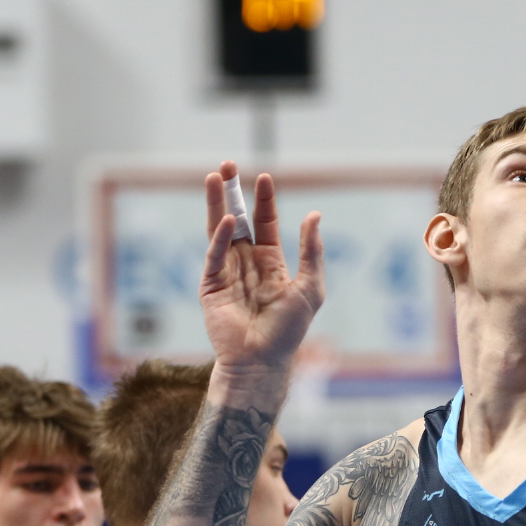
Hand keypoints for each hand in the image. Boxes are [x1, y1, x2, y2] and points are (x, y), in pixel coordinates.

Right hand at [199, 162, 324, 375]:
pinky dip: (220, 237)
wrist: (262, 360)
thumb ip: (312, 251)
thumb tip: (315, 215)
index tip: (264, 176)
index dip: (264, 200)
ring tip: (214, 177)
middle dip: (232, 192)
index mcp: (270, 261)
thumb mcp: (310, 286)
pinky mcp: (210, 284)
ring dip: (217, 203)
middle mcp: (246, 262)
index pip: (265, 222)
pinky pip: (215, 255)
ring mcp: (226, 271)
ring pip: (220, 229)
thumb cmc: (289, 330)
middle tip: (226, 165)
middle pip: (237, 218)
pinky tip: (228, 220)